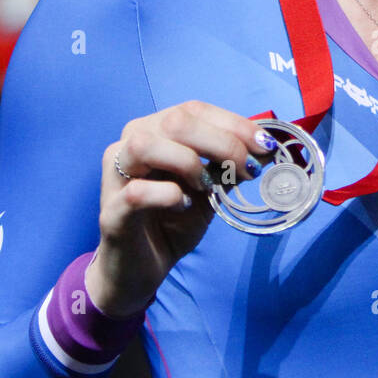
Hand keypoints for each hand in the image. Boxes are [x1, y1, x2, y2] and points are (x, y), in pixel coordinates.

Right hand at [85, 101, 273, 317]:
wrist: (144, 267)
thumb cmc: (175, 221)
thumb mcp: (211, 187)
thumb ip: (230, 164)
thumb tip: (266, 146)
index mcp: (155, 130)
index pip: (194, 110)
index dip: (234, 124)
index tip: (264, 145)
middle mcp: (129, 144)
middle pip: (175, 121)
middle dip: (222, 142)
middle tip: (246, 170)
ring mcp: (115, 176)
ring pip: (145, 145)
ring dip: (188, 162)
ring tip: (206, 187)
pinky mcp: (111, 212)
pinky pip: (137, 191)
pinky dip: (168, 195)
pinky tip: (183, 205)